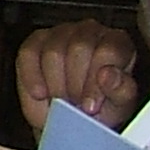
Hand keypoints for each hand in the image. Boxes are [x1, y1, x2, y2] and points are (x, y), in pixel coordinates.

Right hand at [16, 20, 142, 134]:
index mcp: (118, 42)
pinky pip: (29, 54)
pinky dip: (32, 78)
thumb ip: (121, 90)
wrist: (73, 119)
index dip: (95, 82)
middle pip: (79, 48)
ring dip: (55, 84)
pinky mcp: (36, 40)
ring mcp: (61, 32)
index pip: (108, 51)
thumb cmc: (101, 108)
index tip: (89, 107)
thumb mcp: (119, 105)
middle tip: (75, 104)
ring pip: (53, 52)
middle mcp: (91, 31)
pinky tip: (41, 93)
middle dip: (74, 84)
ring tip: (62, 99)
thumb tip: (108, 74)